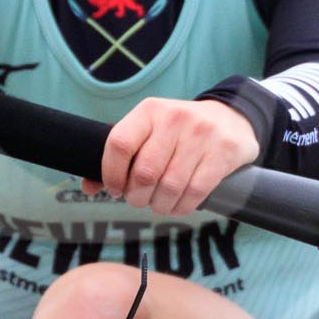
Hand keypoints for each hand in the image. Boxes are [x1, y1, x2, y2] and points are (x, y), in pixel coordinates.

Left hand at [83, 97, 260, 217]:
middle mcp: (174, 119)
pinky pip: (195, 193)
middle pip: (144, 172)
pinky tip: (178, 204)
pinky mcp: (222, 153)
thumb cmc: (178, 132)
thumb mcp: (149, 131)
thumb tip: (88, 187)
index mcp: (149, 111)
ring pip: (169, 187)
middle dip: (137, 196)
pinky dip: (181, 207)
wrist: (230, 119)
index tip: (115, 188)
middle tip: (140, 199)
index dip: (111, 173)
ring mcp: (200, 135)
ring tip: (159, 203)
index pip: (119, 143)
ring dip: (159, 205)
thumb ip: (120, 156)